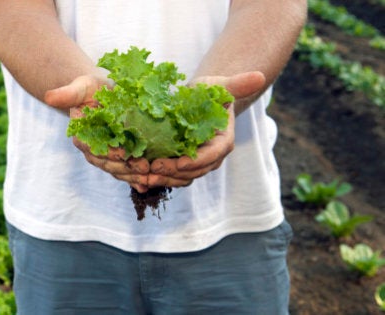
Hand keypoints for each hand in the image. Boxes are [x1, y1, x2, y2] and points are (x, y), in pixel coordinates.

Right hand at [45, 75, 151, 192]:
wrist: (102, 93)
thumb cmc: (91, 89)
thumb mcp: (80, 87)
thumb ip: (67, 94)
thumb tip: (49, 97)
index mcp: (82, 135)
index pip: (92, 148)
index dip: (107, 152)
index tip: (123, 153)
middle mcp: (92, 149)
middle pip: (107, 163)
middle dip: (125, 167)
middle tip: (144, 167)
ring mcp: (106, 156)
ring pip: (117, 170)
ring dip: (133, 177)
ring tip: (150, 178)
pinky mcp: (118, 158)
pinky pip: (125, 172)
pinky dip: (135, 181)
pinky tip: (147, 187)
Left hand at [148, 71, 265, 187]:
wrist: (197, 101)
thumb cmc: (210, 91)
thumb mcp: (220, 86)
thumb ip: (237, 84)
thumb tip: (258, 77)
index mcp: (223, 142)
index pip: (212, 156)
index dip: (196, 161)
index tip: (178, 162)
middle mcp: (210, 157)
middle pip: (194, 171)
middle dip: (173, 173)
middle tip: (152, 169)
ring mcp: (195, 163)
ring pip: (181, 178)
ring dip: (162, 179)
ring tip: (143, 175)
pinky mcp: (180, 164)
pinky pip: (170, 176)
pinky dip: (156, 178)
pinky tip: (139, 176)